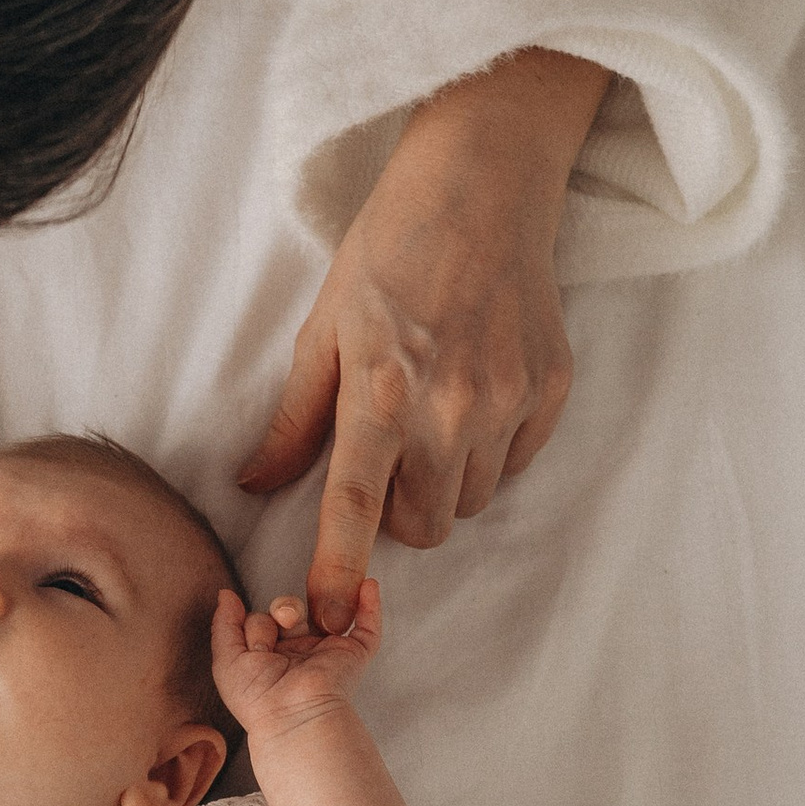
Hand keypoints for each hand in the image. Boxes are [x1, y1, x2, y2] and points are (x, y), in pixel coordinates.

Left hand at [209, 580, 381, 744]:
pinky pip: (367, 626)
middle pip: (286, 610)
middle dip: (276, 612)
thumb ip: (224, 624)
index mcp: (271, 657)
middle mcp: (298, 652)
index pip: (261, 620)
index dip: (254, 625)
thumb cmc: (257, 697)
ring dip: (295, 606)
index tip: (254, 647)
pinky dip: (370, 605)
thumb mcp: (226, 659)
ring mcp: (326, 651)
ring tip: (290, 620)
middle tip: (273, 635)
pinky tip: (368, 584)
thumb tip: (226, 594)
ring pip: (315, 609)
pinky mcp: (353, 654)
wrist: (292, 715)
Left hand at [239, 49, 606, 629]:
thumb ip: (296, 418)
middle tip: (384, 458)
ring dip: (442, 484)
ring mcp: (507, 402)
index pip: (352, 507)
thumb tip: (255, 483)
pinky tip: (473, 394)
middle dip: (397, 514)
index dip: (335, 570)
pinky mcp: (550, 391)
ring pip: (469, 502)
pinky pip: (515, 464)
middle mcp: (450, 409)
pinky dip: (490, 452)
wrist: (483, 188)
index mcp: (380, 393)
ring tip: (431, 417)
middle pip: (421, 526)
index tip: (324, 617)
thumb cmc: (389, 251)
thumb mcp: (324, 328)